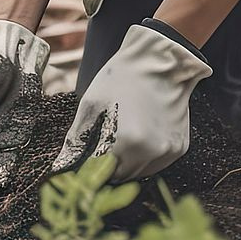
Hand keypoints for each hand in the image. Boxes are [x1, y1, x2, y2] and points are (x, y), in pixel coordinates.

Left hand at [54, 21, 210, 182]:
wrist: (159, 61)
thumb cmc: (121, 79)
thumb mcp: (91, 106)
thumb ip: (76, 141)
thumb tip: (61, 166)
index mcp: (126, 142)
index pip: (98, 173)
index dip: (87, 167)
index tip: (83, 159)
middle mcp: (150, 152)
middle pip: (119, 177)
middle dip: (106, 168)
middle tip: (99, 148)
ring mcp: (167, 151)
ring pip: (138, 174)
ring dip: (125, 164)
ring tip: (120, 138)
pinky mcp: (179, 148)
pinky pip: (155, 164)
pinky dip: (144, 158)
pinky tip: (138, 136)